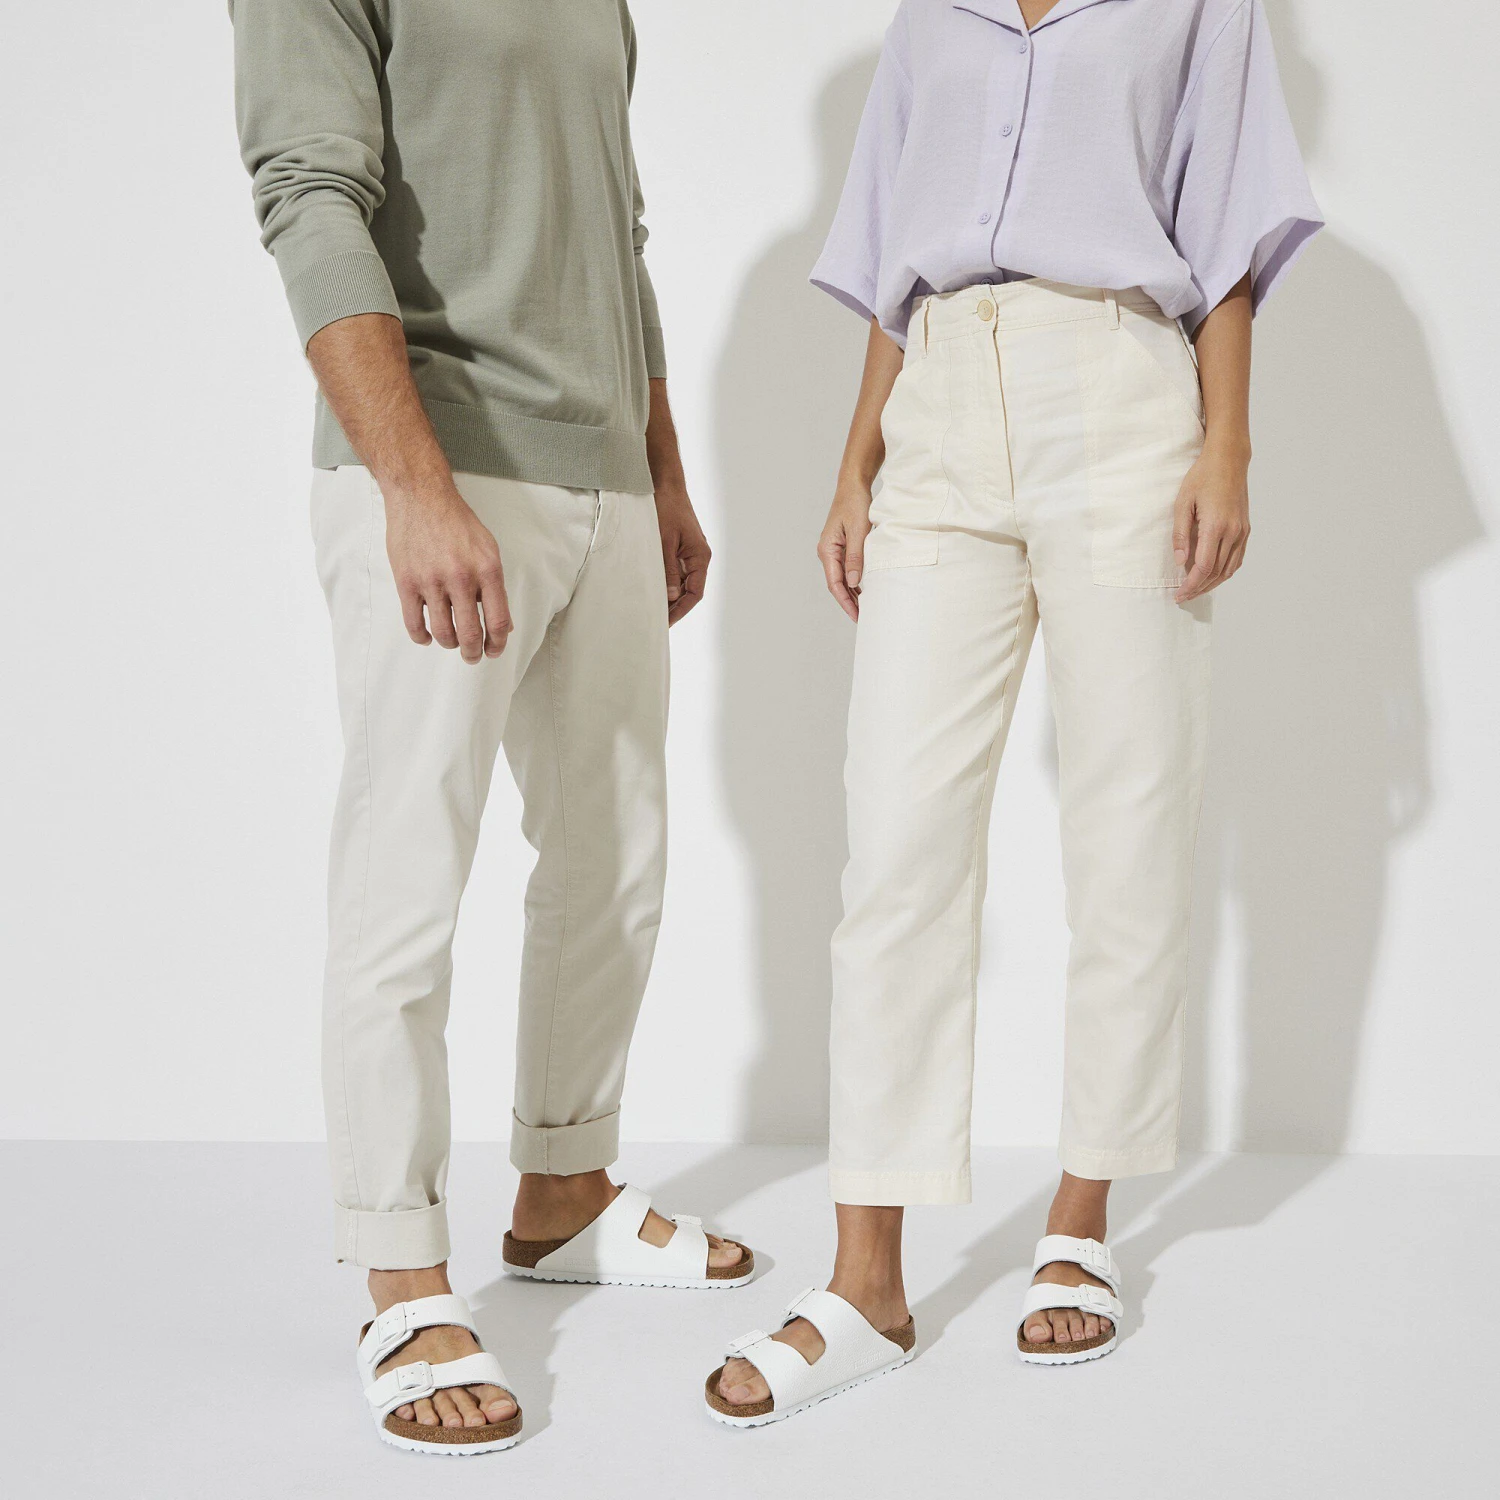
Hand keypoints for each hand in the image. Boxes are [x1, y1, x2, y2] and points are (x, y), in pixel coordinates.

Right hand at [384, 484, 511, 662]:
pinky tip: (428, 637)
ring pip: (443, 632)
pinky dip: (423, 637)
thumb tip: (502, 624)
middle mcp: (461, 578)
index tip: (494, 651)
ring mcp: (432, 581)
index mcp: (487, 570)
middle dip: (473, 652)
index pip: (498, 621)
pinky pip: (414, 624)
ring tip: (451, 643)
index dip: (498, 644)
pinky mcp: (406, 582)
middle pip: (470, 633)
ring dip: (449, 644)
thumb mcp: (488, 549)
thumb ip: (495, 586)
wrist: (420, 497)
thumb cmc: (456, 522)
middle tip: (472, 656)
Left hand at [656, 480, 711, 623]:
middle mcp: (698, 558)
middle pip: (689, 591)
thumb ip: (668, 569)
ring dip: (669, 596)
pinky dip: (666, 583)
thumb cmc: (667, 508)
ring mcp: (688, 554)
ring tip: (652, 609)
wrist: (664, 484)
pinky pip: (675, 572)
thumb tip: (670, 595)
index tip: (667, 622)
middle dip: (675, 607)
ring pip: (681, 583)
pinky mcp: (679, 549)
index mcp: (700, 556)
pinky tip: (653, 590)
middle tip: (657, 621)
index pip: (695, 593)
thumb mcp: (664, 541)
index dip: (681, 610)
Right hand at [817, 474, 872, 621]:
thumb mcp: (858, 531)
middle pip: (837, 585)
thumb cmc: (854, 504)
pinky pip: (846, 569)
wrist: (852, 486)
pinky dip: (855, 581)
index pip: (835, 584)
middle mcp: (827, 552)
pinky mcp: (841, 547)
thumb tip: (854, 582)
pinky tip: (864, 590)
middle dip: (849, 603)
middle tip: (863, 619)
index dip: (846, 602)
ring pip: (842, 579)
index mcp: (827, 550)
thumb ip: (855, 557)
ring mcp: (833, 550)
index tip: (857, 616)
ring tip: (865, 609)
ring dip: (852, 594)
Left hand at [1174, 439, 1250, 603]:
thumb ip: (1180, 535)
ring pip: (1228, 569)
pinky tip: (1212, 576)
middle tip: (1182, 597)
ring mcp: (1242, 531)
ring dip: (1212, 584)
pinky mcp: (1246, 529)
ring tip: (1195, 590)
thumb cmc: (1202, 478)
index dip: (1190, 585)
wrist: (1229, 461)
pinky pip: (1237, 559)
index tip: (1178, 594)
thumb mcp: (1182, 503)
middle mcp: (1233, 532)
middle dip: (1198, 588)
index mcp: (1215, 527)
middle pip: (1216, 573)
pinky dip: (1225, 572)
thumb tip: (1179, 562)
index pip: (1203, 567)